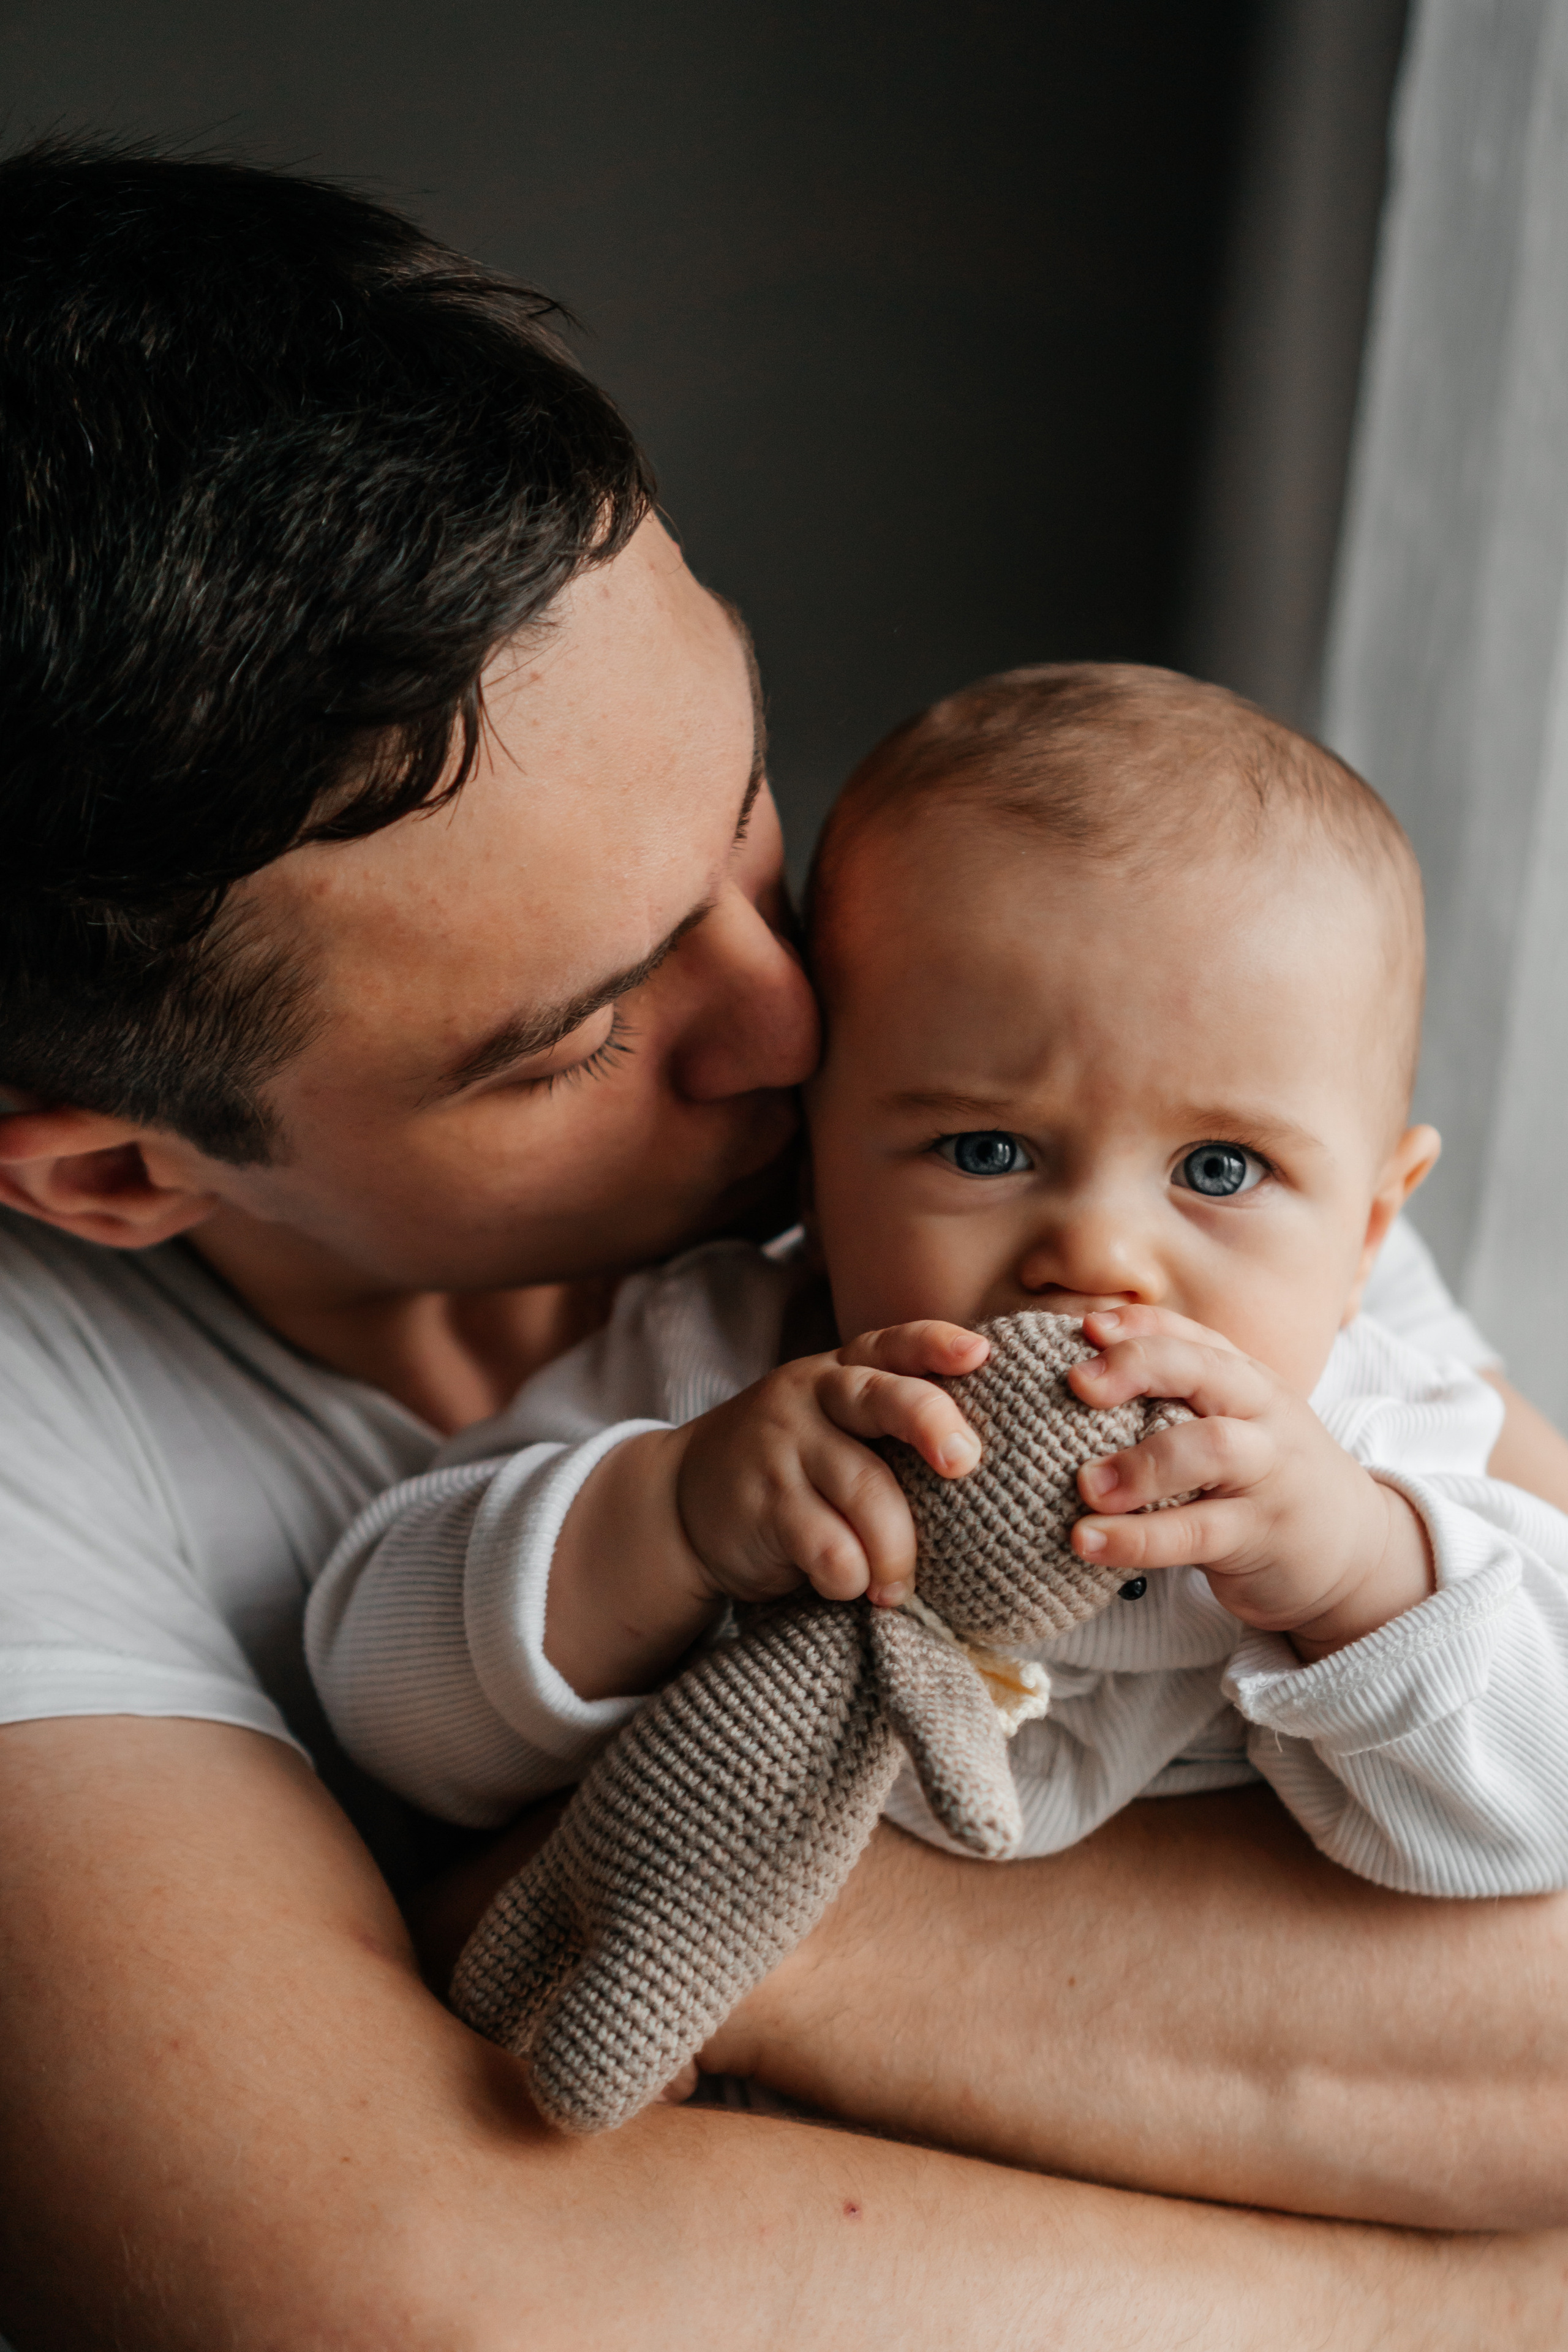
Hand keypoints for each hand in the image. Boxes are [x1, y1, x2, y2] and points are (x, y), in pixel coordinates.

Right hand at [675, 1321, 987, 1610]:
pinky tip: (849, 1587)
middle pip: (882, 1399)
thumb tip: (986, 1462)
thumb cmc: (794, 1465)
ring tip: (898, 1586)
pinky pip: (829, 1547)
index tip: (981, 1354)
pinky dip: (851, 1577)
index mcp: (843, 1371)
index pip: (895, 1344)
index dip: (937, 1345)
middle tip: (963, 1462)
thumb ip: (890, 1422)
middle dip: (931, 1424)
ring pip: (866, 1491)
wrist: (681, 1500)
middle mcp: (813, 1396)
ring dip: (896, 1550)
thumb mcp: (834, 1423)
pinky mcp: (764, 1503)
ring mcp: (784, 1446)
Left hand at [1067, 1305, 1433, 1658]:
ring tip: (1085, 1486)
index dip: (1138, 1326)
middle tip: (1076, 1385)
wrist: (1355, 1551)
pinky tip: (1088, 1540)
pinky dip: (1137, 1537)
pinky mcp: (1262, 1533)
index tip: (1083, 1328)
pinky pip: (1196, 1531)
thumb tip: (1078, 1375)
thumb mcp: (1232, 1425)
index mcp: (1247, 1380)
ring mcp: (1268, 1472)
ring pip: (1208, 1449)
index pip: (1191, 1336)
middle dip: (1138, 1367)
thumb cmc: (1264, 1479)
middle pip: (1204, 1370)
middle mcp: (1261, 1414)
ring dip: (1139, 1464)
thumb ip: (1175, 1399)